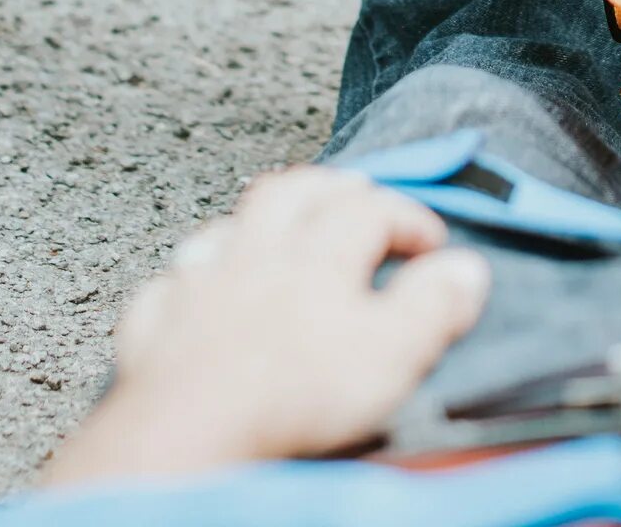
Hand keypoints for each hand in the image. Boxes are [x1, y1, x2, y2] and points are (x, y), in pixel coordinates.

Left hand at [41, 168, 490, 486]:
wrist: (190, 432)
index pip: (370, 210)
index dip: (407, 216)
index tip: (432, 242)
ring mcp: (198, 285)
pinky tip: (201, 287)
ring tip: (281, 222)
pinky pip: (172, 284)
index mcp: (318, 256)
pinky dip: (194, 277)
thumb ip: (431, 306)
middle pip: (292, 194)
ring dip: (259, 217)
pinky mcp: (155, 325)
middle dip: (330, 187)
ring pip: (228, 225)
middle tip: (356, 193)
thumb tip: (465, 268)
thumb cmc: (293, 396)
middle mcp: (255, 255)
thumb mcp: (391, 354)